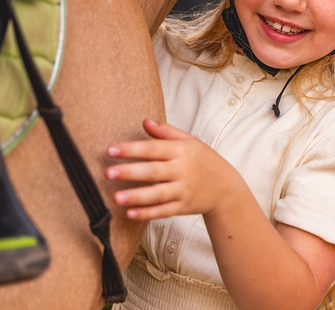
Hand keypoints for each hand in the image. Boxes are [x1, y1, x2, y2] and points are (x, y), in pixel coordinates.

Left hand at [105, 119, 242, 219]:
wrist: (226, 188)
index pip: (152, 149)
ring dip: (136, 196)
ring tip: (115, 197)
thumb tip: (144, 121)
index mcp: (181, 151)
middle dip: (130, 172)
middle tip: (108, 172)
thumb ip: (166, 132)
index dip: (131, 149)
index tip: (110, 150)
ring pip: (157, 194)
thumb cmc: (204, 160)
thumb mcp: (189, 141)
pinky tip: (130, 213)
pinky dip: (147, 213)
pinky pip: (163, 211)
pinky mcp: (183, 207)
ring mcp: (183, 191)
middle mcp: (182, 171)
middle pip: (153, 171)